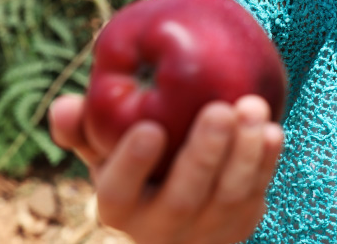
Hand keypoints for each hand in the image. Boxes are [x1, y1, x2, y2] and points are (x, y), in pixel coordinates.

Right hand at [49, 93, 283, 243]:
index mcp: (118, 206)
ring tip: (253, 106)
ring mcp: (203, 230)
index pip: (119, 190)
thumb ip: (84, 129)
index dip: (133, 163)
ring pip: (227, 196)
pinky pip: (256, 193)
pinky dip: (265, 162)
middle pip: (183, 195)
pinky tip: (271, 130)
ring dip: (244, 152)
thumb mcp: (104, 151)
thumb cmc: (137, 166)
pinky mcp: (239, 223)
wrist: (180, 211)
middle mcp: (158, 227)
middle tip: (219, 109)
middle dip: (204, 152)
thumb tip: (65, 106)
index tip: (150, 128)